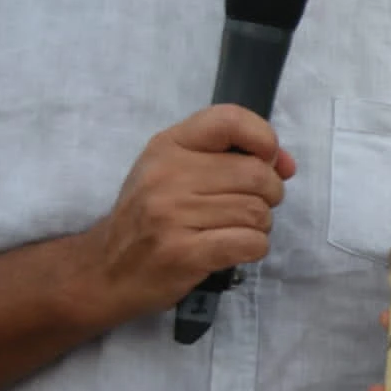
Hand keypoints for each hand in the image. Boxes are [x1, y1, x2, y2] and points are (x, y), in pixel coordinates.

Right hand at [75, 104, 297, 326]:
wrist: (105, 270)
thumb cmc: (149, 218)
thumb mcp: (174, 171)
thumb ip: (229, 157)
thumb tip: (285, 163)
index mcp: (168, 146)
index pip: (230, 119)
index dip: (264, 138)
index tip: (267, 160)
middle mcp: (167, 175)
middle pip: (256, 174)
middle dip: (270, 194)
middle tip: (252, 207)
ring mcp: (172, 215)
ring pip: (257, 212)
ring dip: (259, 225)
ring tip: (235, 230)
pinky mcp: (183, 253)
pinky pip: (250, 242)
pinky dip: (254, 248)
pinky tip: (234, 248)